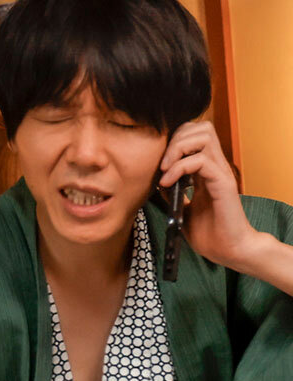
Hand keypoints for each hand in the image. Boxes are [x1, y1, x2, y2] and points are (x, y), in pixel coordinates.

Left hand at [158, 121, 257, 269]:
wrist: (228, 250)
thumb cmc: (208, 232)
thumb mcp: (181, 209)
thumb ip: (172, 192)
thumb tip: (157, 180)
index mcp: (206, 169)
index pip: (194, 134)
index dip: (174, 140)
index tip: (157, 162)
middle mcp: (216, 166)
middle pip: (200, 127)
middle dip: (175, 139)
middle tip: (161, 164)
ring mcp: (221, 172)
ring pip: (203, 137)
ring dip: (177, 150)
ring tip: (164, 171)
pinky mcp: (223, 183)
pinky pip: (201, 161)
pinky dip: (179, 168)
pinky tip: (168, 183)